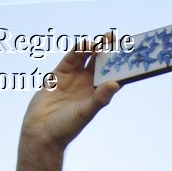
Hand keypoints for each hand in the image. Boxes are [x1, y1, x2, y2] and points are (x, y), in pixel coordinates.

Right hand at [19, 37, 120, 151]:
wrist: (40, 131)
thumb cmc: (66, 127)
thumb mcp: (85, 112)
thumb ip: (99, 98)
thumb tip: (116, 84)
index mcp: (97, 96)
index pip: (113, 77)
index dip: (121, 67)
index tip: (131, 55)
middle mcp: (87, 86)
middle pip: (101, 65)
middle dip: (109, 52)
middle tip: (118, 39)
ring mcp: (73, 79)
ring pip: (86, 59)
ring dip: (95, 49)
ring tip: (105, 38)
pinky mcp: (59, 75)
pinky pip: (70, 59)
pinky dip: (78, 51)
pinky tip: (86, 44)